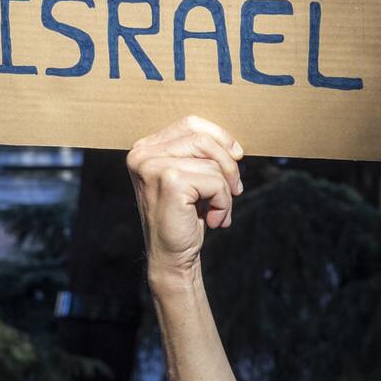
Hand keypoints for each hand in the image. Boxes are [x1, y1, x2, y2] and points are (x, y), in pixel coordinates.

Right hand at [127, 116, 245, 275]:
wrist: (172, 257)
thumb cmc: (184, 217)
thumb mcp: (190, 178)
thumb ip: (200, 156)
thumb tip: (234, 147)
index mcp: (145, 149)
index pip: (190, 123)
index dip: (219, 136)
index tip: (237, 155)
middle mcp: (143, 154)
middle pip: (204, 140)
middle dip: (228, 166)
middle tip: (235, 190)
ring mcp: (153, 166)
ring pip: (212, 163)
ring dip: (225, 190)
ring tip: (218, 210)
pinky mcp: (169, 181)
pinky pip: (215, 182)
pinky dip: (223, 202)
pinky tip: (212, 220)